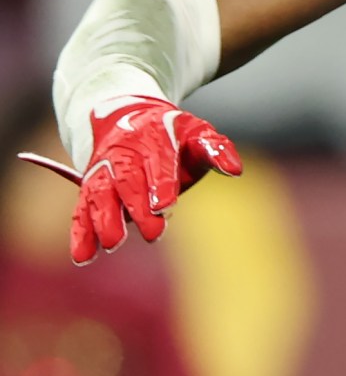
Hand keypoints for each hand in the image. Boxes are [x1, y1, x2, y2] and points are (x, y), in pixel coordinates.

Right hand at [67, 97, 242, 264]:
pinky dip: (80, 232)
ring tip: (111, 244)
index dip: (160, 183)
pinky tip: (82, 257)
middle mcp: (122, 153)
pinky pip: (81, 209)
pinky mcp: (89, 187)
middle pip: (126, 180)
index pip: (157, 160)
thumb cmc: (171, 134)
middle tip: (152, 234)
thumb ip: (216, 149)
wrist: (126, 118)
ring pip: (98, 194)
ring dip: (102, 220)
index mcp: (152, 136)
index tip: (165, 205)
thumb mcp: (197, 132)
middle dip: (136, 207)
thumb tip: (235, 169)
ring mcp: (102, 170)